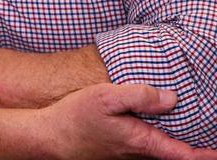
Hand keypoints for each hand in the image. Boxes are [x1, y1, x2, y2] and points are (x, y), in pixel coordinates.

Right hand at [30, 83, 216, 159]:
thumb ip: (139, 95)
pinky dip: (159, 136)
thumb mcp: (106, 97)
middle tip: (207, 130)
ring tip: (189, 124)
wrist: (48, 137)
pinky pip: (147, 145)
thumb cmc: (75, 118)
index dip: (208, 153)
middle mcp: (140, 153)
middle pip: (176, 152)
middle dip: (195, 144)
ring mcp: (130, 154)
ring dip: (177, 140)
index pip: (187, 155)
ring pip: (161, 148)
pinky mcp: (119, 150)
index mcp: (144, 142)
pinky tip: (155, 121)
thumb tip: (172, 98)